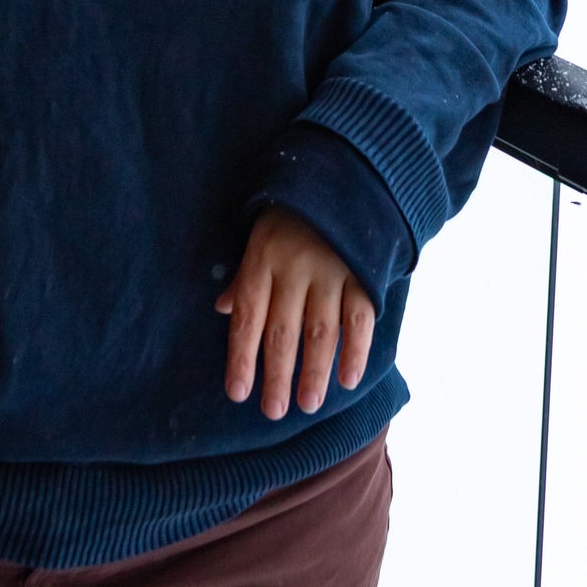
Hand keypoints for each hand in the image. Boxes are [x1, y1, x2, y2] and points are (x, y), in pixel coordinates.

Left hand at [214, 208, 375, 419]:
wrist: (344, 174)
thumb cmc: (292, 213)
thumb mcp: (260, 235)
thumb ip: (245, 275)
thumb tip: (221, 309)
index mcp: (263, 257)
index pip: (248, 316)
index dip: (241, 357)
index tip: (237, 393)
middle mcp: (295, 268)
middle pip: (283, 331)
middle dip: (277, 375)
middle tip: (273, 412)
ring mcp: (332, 270)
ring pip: (321, 331)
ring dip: (315, 371)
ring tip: (308, 405)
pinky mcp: (364, 273)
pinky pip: (360, 318)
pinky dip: (356, 351)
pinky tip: (349, 379)